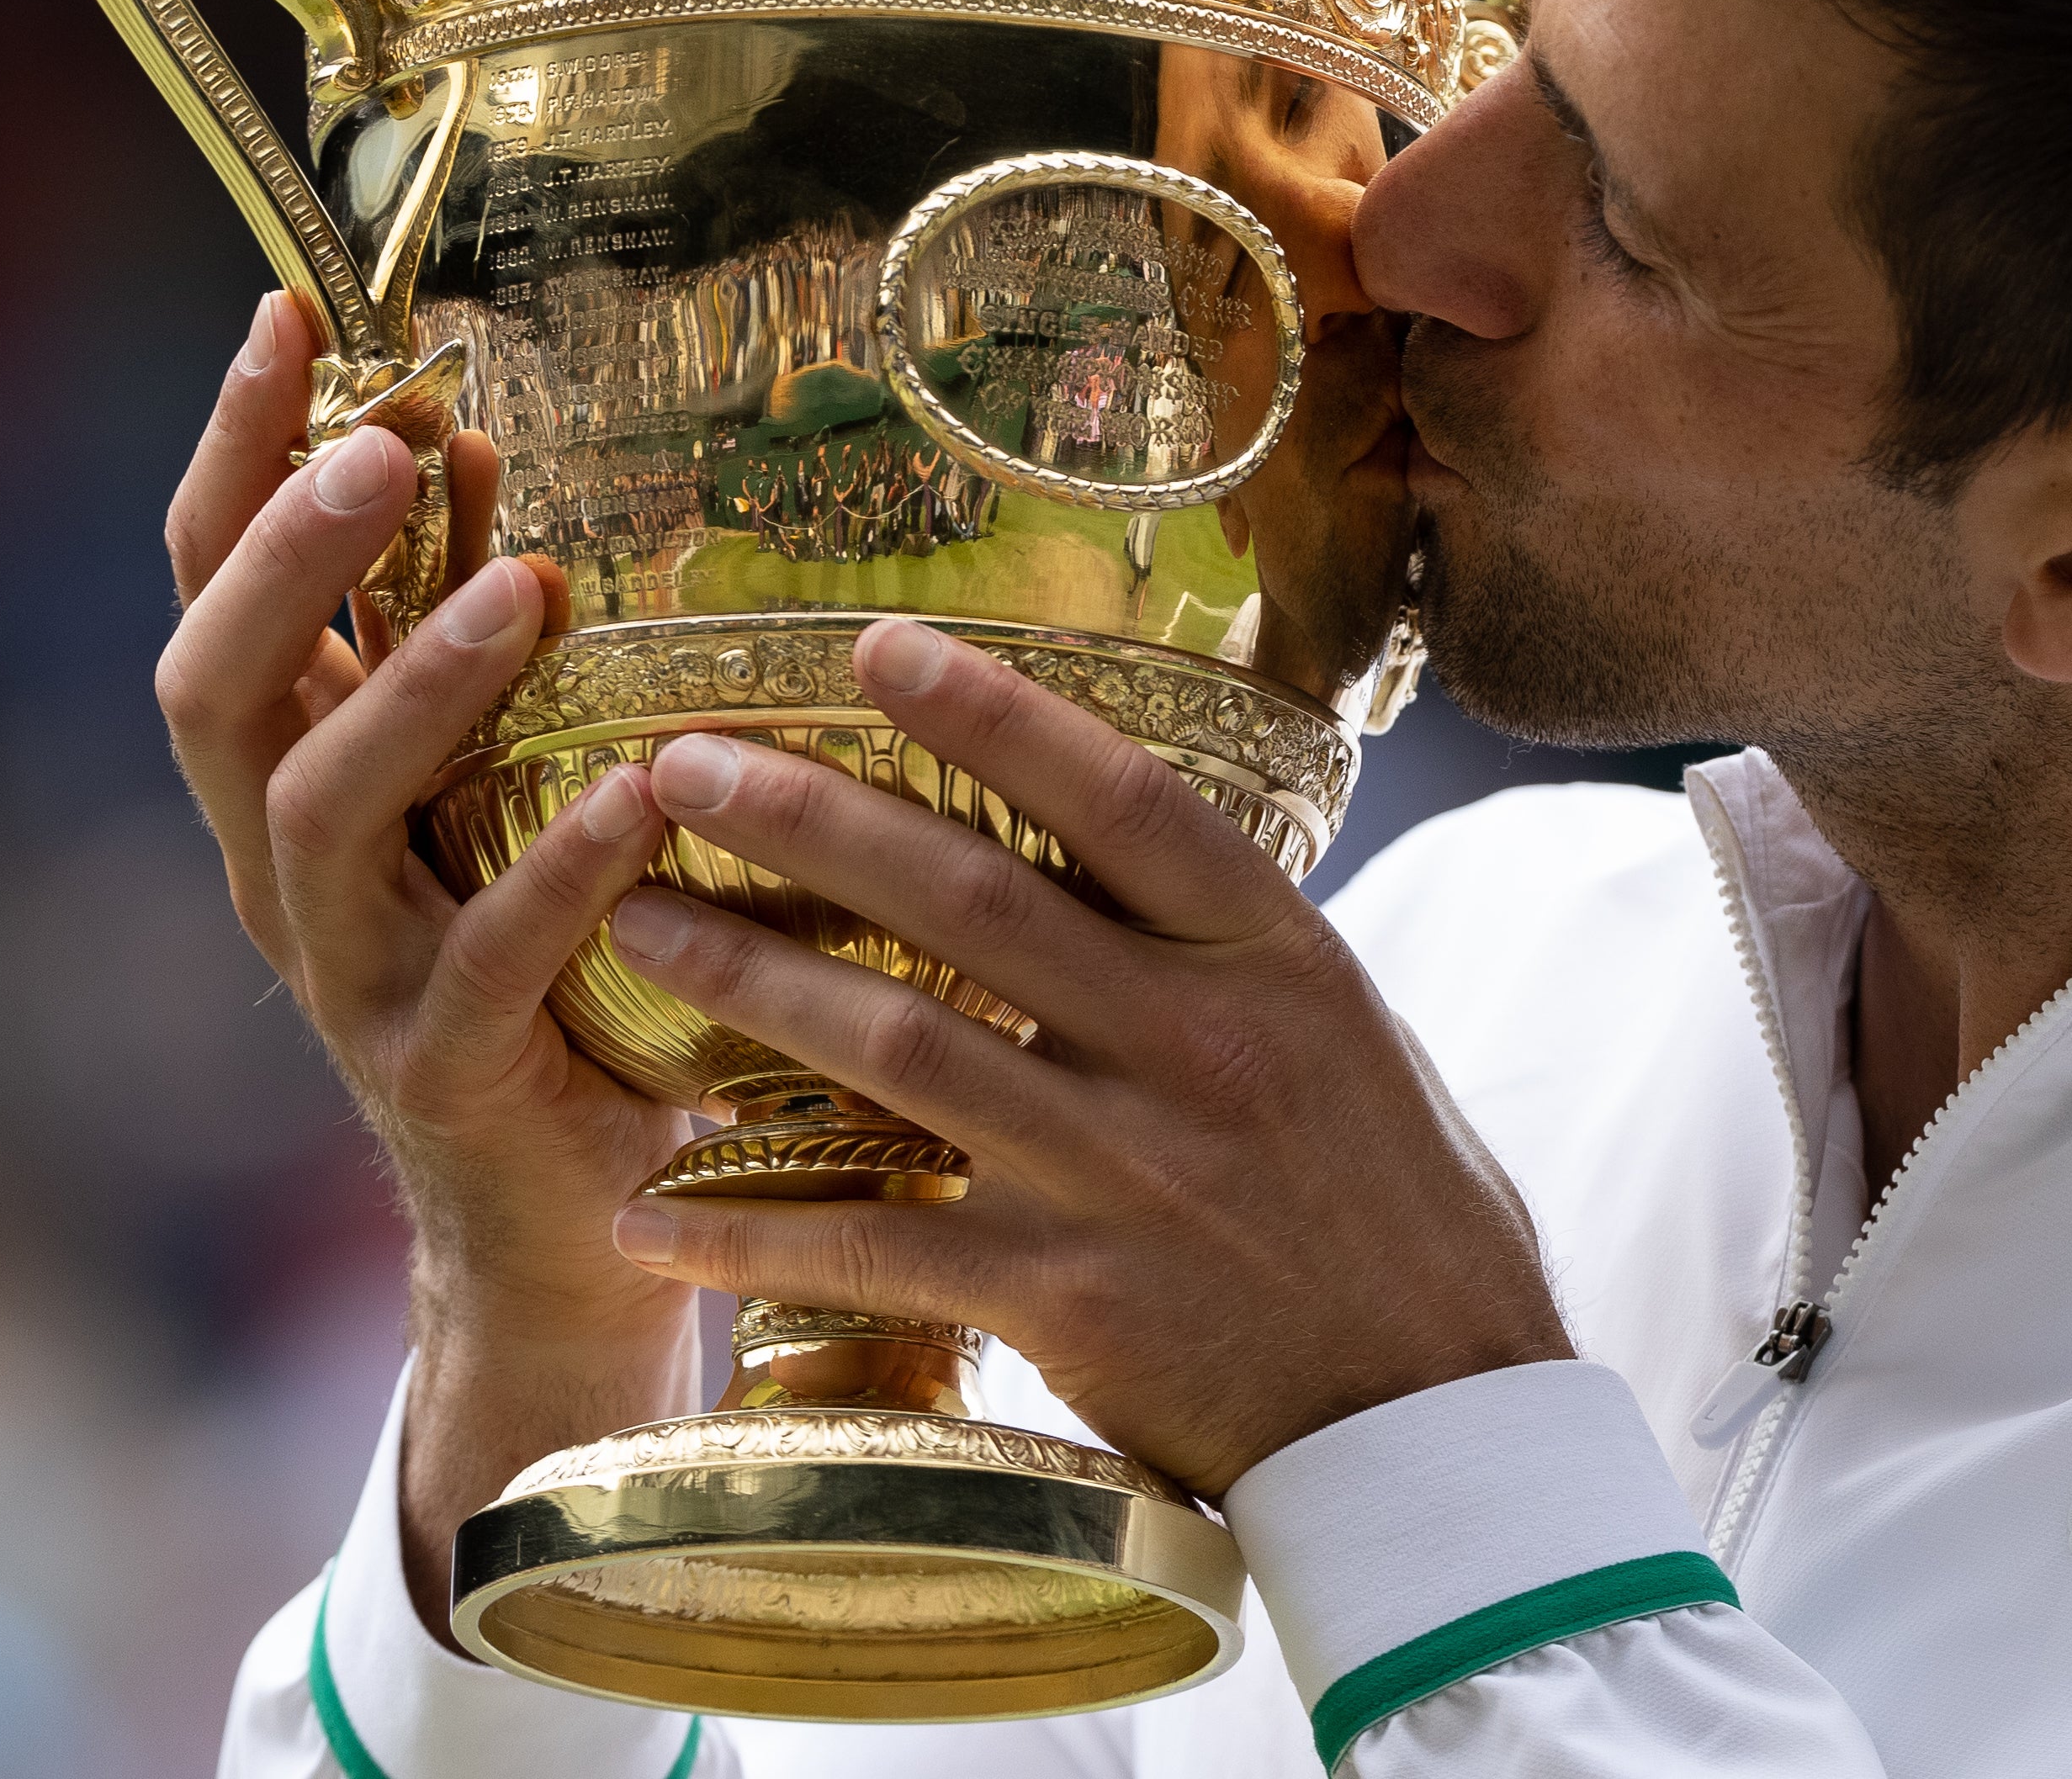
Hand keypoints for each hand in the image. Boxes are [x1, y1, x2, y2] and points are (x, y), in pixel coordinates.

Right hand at [158, 292, 694, 1642]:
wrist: (562, 1223)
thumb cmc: (539, 960)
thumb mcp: (486, 778)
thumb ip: (461, 623)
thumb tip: (473, 433)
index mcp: (278, 775)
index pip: (209, 588)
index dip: (233, 454)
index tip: (285, 315)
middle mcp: (278, 871)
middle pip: (214, 690)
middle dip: (286, 556)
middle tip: (388, 440)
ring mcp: (346, 979)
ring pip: (320, 818)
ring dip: (416, 692)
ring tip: (527, 589)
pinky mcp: (443, 1074)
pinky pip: (484, 967)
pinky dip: (559, 878)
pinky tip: (642, 799)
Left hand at [599, 616, 1572, 1496]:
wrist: (1434, 1424)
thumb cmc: (1392, 1209)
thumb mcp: (1342, 1031)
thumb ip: (1224, 940)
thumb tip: (1104, 827)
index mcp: (1274, 960)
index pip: (1120, 800)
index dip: (996, 713)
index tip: (875, 647)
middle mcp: (1195, 1047)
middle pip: (973, 902)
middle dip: (812, 821)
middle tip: (682, 766)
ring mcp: (1123, 1173)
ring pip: (899, 1049)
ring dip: (751, 982)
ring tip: (637, 926)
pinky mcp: (1065, 1298)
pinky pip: (877, 1246)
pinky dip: (754, 1226)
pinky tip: (652, 1208)